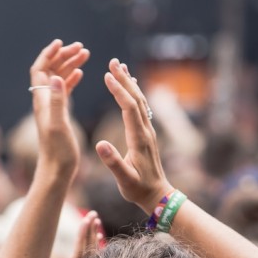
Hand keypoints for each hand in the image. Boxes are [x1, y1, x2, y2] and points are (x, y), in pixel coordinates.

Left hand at [29, 40, 84, 175]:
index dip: (48, 54)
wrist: (57, 171)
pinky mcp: (60, 115)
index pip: (40, 70)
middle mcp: (45, 102)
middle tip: (81, 47)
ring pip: (58, 79)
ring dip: (69, 65)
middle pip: (50, 71)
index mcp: (42, 101)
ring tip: (86, 54)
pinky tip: (81, 73)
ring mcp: (52, 108)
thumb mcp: (59, 125)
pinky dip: (71, 79)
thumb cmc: (58, 152)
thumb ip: (57, 101)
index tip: (61, 42)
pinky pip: (64, 91)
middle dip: (63, 56)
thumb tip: (55, 77)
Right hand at [52, 211, 101, 257]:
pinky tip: (98, 240)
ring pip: (91, 255)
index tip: (87, 220)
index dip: (83, 236)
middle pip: (88, 251)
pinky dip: (94, 249)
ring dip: (92, 238)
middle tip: (93, 214)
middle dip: (90, 231)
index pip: (80, 253)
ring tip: (95, 221)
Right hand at [95, 58, 173, 212]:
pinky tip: (130, 85)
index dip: (118, 91)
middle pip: (136, 99)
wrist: (157, 195)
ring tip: (119, 66)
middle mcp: (145, 131)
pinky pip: (140, 107)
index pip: (129, 109)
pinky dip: (133, 92)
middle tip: (113, 62)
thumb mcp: (124, 180)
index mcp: (138, 139)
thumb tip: (100, 144)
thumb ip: (113, 162)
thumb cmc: (138, 190)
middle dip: (124, 79)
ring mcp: (147, 131)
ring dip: (129, 82)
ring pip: (139, 101)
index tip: (107, 76)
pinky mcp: (146, 133)